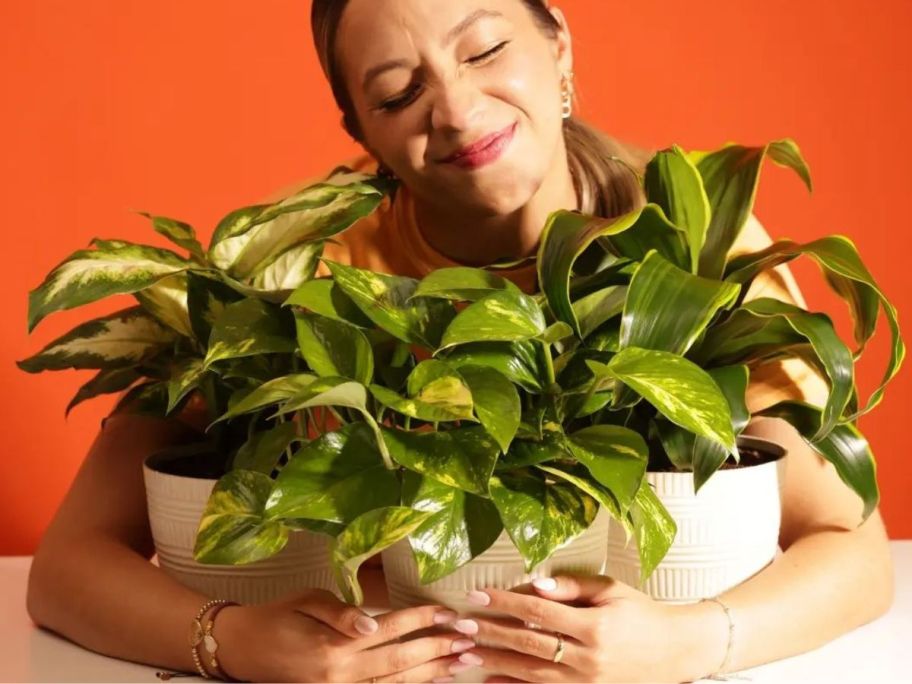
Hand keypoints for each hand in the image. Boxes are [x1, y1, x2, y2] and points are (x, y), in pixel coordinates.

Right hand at [215, 589, 474, 681]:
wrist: (243, 650)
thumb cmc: (278, 617)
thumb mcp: (307, 602)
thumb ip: (342, 613)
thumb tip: (374, 623)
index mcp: (335, 645)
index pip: (391, 629)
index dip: (423, 620)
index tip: (451, 613)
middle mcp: (341, 673)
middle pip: (402, 661)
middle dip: (440, 649)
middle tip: (472, 639)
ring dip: (433, 673)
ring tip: (463, 662)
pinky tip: (431, 682)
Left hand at [450, 575, 723, 682]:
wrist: (675, 650)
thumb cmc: (640, 612)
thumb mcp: (611, 590)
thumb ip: (574, 587)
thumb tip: (536, 583)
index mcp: (594, 626)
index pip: (537, 612)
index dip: (504, 603)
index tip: (477, 596)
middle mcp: (589, 658)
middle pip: (528, 645)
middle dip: (491, 634)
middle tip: (460, 625)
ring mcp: (587, 682)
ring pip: (531, 674)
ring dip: (495, 663)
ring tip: (465, 653)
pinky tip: (491, 682)